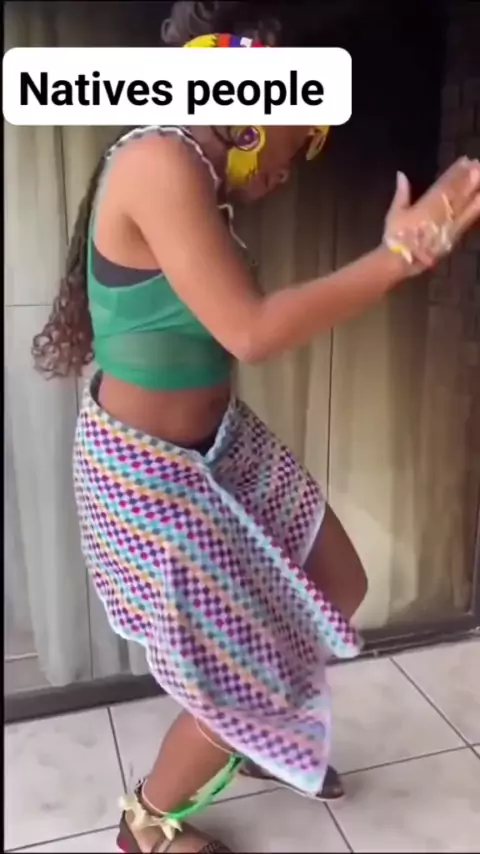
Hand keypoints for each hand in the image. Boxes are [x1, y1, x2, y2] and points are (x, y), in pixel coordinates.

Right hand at [383, 157, 479, 274]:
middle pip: (457, 191)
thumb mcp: (394, 213)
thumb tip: (401, 174)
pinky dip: (475, 209)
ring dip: (474, 189)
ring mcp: (449, 224)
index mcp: (425, 204)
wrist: (401, 261)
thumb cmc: (395, 238)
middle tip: (477, 164)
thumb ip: (401, 193)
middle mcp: (440, 212)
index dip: (455, 172)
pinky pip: (467, 220)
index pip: (444, 184)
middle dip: (468, 177)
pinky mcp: (454, 235)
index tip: (464, 160)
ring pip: (464, 203)